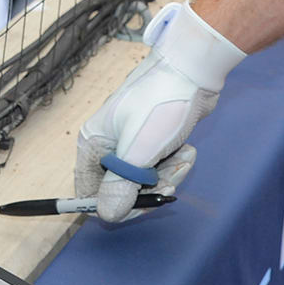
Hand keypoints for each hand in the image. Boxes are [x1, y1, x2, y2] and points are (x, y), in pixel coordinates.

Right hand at [75, 2, 245, 221]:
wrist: (192, 68)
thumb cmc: (161, 104)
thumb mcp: (139, 151)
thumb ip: (121, 186)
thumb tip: (107, 216)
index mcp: (93, 144)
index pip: (91, 193)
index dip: (116, 206)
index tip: (144, 205)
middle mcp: (107, 144)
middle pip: (121, 188)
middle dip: (150, 189)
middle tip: (172, 181)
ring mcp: (129, 140)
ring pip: (143, 178)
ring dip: (167, 175)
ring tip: (186, 157)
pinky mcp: (150, 137)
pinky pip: (157, 165)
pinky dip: (173, 163)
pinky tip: (188, 150)